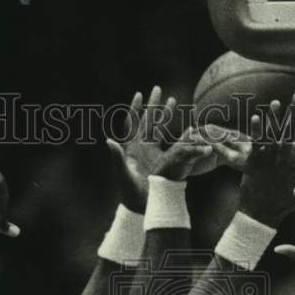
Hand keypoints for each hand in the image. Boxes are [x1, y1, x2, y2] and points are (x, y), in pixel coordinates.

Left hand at [106, 86, 177, 211]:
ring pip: (160, 129)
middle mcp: (142, 148)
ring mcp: (153, 153)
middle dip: (153, 105)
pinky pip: (172, 143)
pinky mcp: (164, 161)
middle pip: (148, 121)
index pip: (132, 124)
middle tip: (157, 88)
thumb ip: (117, 158)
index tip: (139, 94)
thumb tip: (108, 140)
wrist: (142, 207)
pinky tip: (186, 125)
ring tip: (172, 100)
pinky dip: (178, 133)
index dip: (135, 108)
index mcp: (131, 148)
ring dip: (166, 115)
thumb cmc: (129, 193)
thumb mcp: (123, 175)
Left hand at [235, 95, 294, 227]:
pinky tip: (256, 117)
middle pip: (290, 130)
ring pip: (272, 134)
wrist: (263, 214)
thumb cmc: (286, 201)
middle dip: (294, 112)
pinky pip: (255, 144)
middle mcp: (284, 158)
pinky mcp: (254, 163)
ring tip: (275, 102)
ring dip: (275, 117)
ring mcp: (269, 160)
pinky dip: (256, 131)